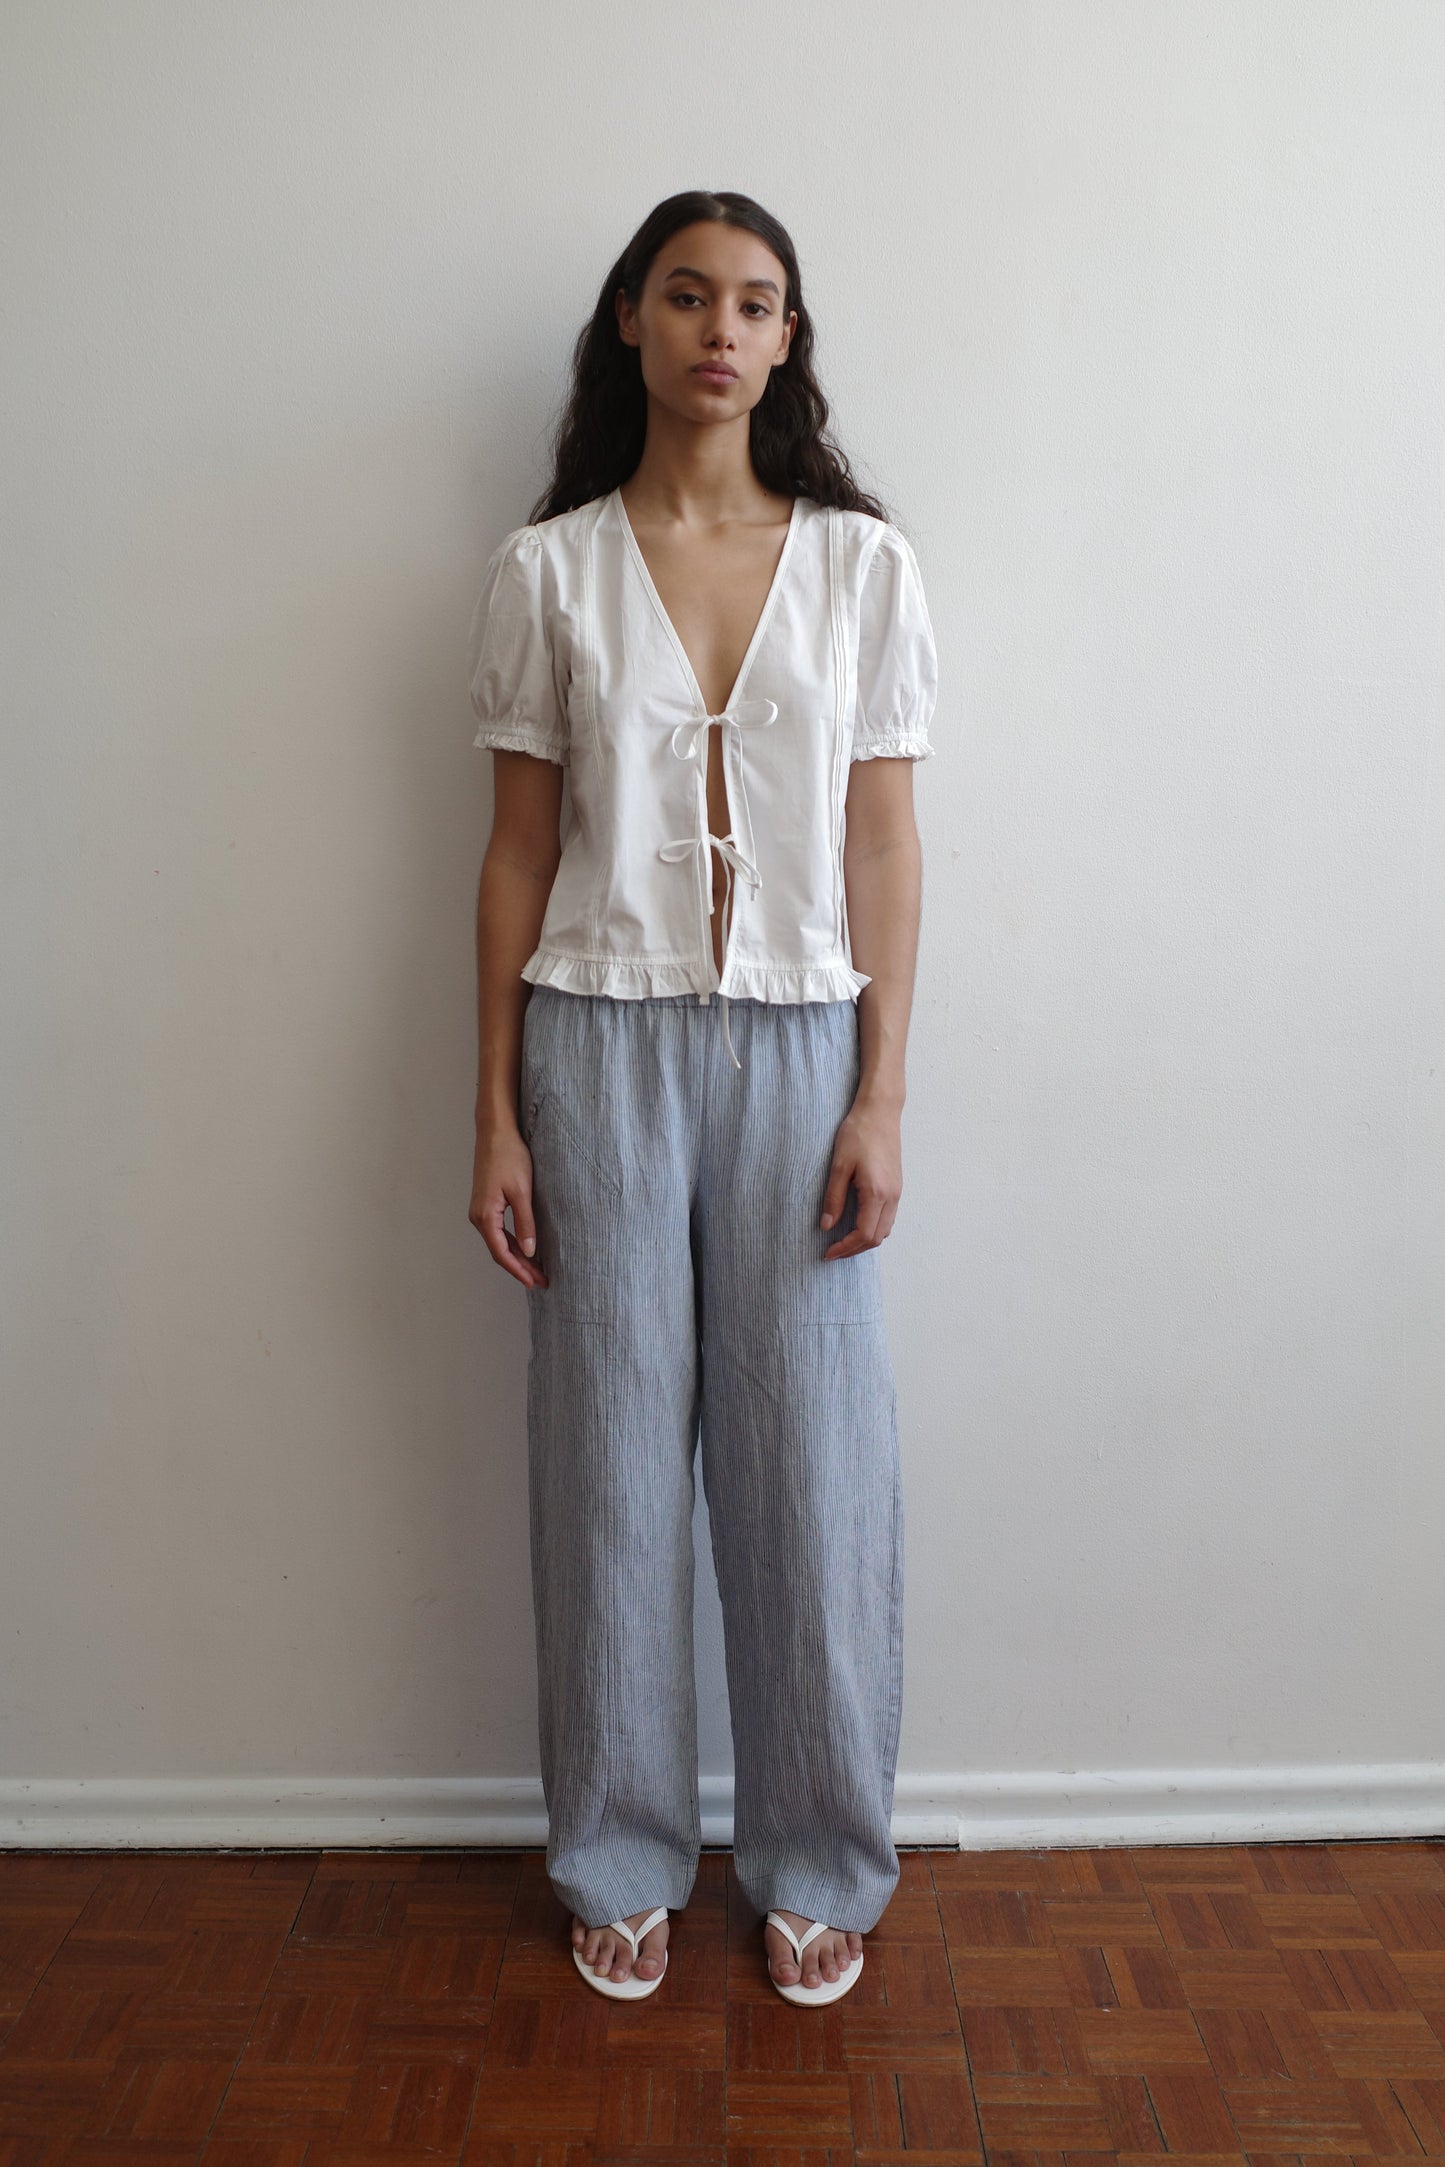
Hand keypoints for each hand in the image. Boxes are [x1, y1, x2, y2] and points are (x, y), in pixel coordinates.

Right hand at [469, 1119, 549, 1289]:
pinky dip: (513, 1242)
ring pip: (499, 1242)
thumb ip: (525, 1223)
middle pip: (500, 1251)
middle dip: (521, 1267)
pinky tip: (526, 1248)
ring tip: (538, 1269)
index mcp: (485, 1216)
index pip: (501, 1253)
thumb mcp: (522, 1192)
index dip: (518, 1271)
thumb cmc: (509, 1157)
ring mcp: (481, 1210)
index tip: (534, 1282)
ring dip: (518, 1256)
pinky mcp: (487, 1203)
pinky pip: (499, 1230)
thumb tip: (530, 1252)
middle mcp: (478, 1217)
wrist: (496, 1132)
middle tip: (542, 1280)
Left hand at [819, 1093, 901, 1258]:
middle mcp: (892, 1196)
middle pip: (877, 1238)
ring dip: (865, 1240)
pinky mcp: (896, 1185)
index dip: (845, 1248)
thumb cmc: (858, 1133)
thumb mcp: (838, 1165)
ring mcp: (897, 1191)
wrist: (880, 1111)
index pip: (864, 1234)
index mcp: (877, 1193)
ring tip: (843, 1240)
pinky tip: (857, 1223)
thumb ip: (833, 1198)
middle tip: (833, 1250)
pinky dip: (874, 1228)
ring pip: (885, 1230)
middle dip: (855, 1249)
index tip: (828, 1252)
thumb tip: (827, 1226)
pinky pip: (888, 1217)